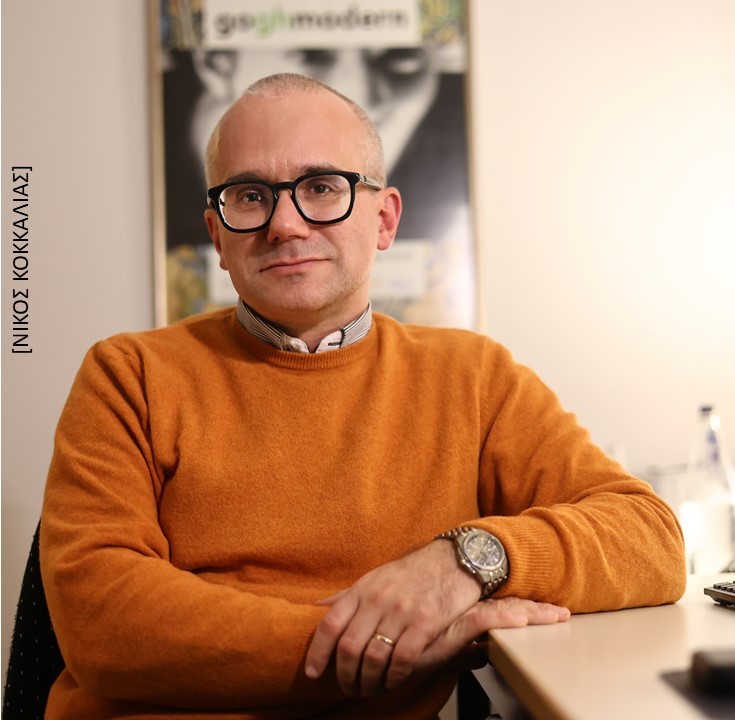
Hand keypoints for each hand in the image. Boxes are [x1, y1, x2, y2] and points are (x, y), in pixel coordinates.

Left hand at [304, 540, 481, 696]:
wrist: (452, 561)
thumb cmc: (411, 573)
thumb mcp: (375, 577)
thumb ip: (348, 596)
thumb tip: (317, 607)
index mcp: (362, 589)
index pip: (330, 624)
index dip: (317, 653)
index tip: (312, 673)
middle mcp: (378, 600)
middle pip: (349, 647)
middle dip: (345, 676)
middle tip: (349, 688)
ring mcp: (401, 611)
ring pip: (374, 658)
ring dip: (369, 682)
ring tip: (370, 689)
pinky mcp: (425, 623)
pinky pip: (403, 660)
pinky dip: (394, 678)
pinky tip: (394, 682)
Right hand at [415, 597, 569, 675]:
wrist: (379, 649)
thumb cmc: (405, 647)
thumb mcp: (440, 650)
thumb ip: (463, 650)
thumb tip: (480, 655)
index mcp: (462, 611)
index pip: (500, 606)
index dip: (526, 607)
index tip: (551, 609)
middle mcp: (461, 612)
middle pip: (506, 607)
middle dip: (536, 611)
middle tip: (562, 612)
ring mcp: (457, 619)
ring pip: (500, 612)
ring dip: (529, 614)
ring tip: (553, 616)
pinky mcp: (449, 631)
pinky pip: (481, 621)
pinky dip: (502, 620)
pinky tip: (520, 620)